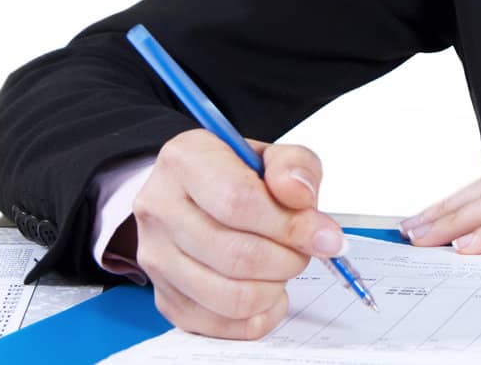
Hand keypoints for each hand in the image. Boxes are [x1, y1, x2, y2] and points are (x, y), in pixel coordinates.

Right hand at [128, 129, 345, 338]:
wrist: (194, 193)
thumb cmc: (234, 174)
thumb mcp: (270, 155)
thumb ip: (294, 166)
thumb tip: (301, 198)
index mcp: (185, 161)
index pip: (238, 202)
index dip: (290, 225)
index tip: (325, 235)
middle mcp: (160, 209)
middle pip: (236, 255)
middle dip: (288, 259)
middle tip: (304, 250)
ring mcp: (155, 258)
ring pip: (229, 297)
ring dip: (274, 288)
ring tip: (283, 267)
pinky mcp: (164, 297)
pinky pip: (220, 325)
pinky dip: (257, 315)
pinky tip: (268, 291)